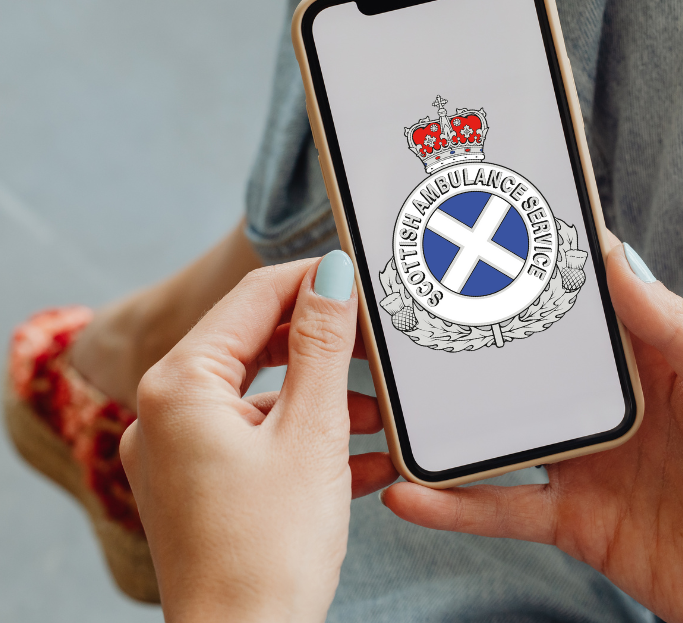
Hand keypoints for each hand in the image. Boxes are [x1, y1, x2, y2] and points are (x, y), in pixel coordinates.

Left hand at [120, 252, 397, 622]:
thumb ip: (323, 344)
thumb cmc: (270, 549)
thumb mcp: (311, 430)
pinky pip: (259, 439)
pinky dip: (307, 438)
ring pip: (264, 395)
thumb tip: (333, 273)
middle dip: (324, 346)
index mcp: (180, 386)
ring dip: (324, 398)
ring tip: (377, 415)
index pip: (253, 298)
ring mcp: (181, 452)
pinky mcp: (202, 485)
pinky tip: (361, 459)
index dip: (311, 278)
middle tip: (376, 343)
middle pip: (256, 344)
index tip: (360, 272)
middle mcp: (167, 412)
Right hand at [384, 238, 682, 621]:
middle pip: (527, 362)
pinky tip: (412, 492)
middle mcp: (610, 406)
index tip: (487, 228)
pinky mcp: (576, 522)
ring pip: (500, 432)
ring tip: (386, 399)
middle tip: (408, 308)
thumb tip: (619, 262)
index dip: (543, 264)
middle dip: (472, 336)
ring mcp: (588, 464)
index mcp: (654, 360)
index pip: (587, 299)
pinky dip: (455, 504)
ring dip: (446, 420)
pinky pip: (503, 509)